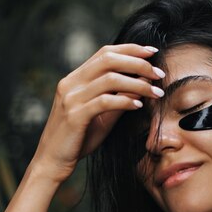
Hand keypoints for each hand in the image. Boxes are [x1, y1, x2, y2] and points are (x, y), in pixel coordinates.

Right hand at [30, 44, 165, 183]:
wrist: (52, 161)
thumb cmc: (77, 139)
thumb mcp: (100, 115)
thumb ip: (118, 98)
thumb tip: (144, 83)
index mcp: (74, 79)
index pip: (104, 53)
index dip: (130, 49)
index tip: (153, 52)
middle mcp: (70, 83)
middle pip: (108, 60)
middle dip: (138, 63)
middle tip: (160, 73)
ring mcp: (71, 99)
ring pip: (110, 79)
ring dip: (138, 83)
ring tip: (156, 92)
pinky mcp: (75, 116)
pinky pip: (105, 101)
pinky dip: (125, 100)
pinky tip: (139, 105)